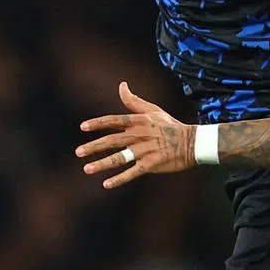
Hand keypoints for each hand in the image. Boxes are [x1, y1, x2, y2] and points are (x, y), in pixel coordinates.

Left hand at [76, 81, 195, 188]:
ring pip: (120, 158)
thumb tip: (121, 85)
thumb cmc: (170, 125)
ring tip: (87, 169)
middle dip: (94, 147)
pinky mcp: (151, 164)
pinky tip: (106, 184)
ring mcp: (145, 150)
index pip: (114, 121)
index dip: (98, 123)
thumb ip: (134, 101)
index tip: (82, 127)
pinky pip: (132, 172)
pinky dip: (120, 179)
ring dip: (102, 164)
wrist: (191, 142)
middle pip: (112, 140)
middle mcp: (140, 135)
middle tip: (78, 152)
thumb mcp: (152, 110)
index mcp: (139, 121)